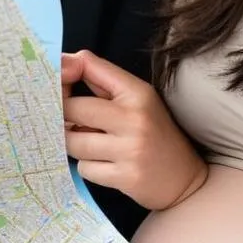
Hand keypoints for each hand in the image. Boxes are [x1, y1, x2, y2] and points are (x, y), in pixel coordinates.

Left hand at [61, 49, 207, 210]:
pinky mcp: (125, 177)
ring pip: (72, 142)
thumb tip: (63, 64)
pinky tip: (105, 164)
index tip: (57, 87)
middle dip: (63, 116)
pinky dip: (88, 166)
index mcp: (137, 93)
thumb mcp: (135, 97)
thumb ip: (100, 78)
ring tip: (91, 144)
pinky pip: (84, 168)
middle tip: (71, 121)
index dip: (64, 76)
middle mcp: (134, 119)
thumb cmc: (153, 132)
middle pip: (71, 108)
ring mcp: (130, 149)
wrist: (184, 178)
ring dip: (75, 144)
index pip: (89, 68)